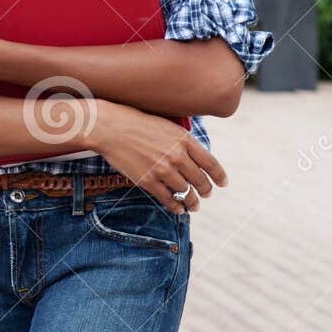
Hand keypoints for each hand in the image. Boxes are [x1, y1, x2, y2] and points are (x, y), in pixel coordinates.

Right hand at [83, 101, 226, 212]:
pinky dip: (176, 206)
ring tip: (194, 205)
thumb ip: (183, 141)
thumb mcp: (166, 125)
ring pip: (186, 192)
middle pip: (201, 181)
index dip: (219, 176)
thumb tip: (196, 158)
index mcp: (184, 140)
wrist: (109, 127)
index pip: (211, 164)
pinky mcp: (147, 181)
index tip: (222, 183)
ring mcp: (162, 170)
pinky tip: (179, 209)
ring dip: (192, 201)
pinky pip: (168, 199)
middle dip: (206, 191)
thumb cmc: (136, 122)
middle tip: (206, 194)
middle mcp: (177, 156)